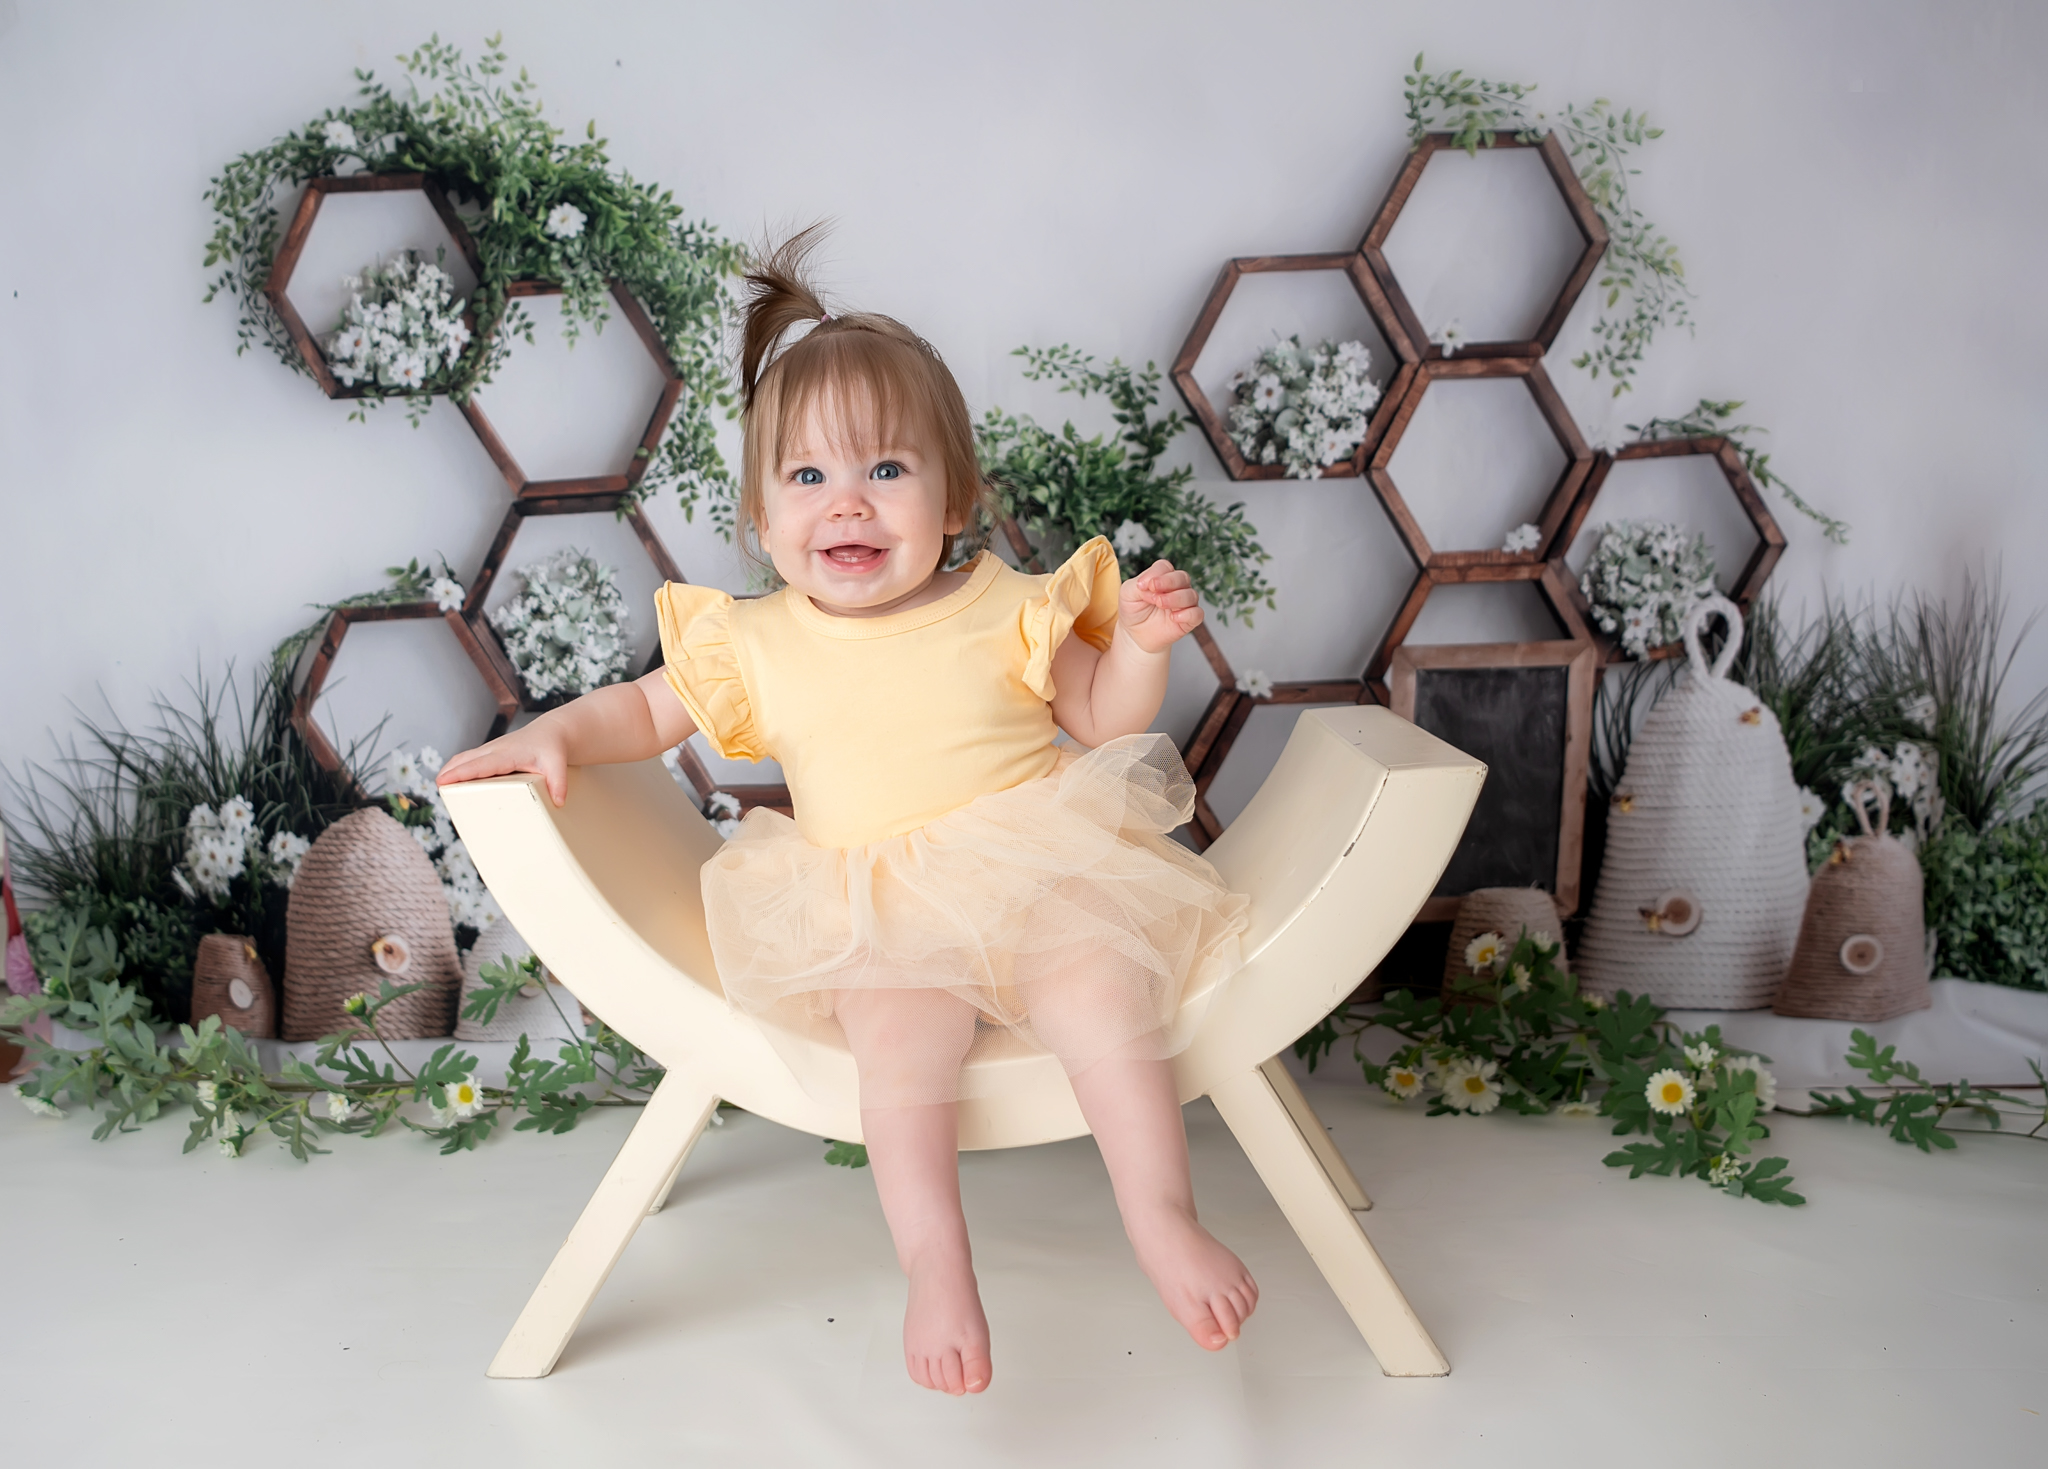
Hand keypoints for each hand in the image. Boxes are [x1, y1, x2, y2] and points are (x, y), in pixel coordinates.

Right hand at [436, 721, 572, 807]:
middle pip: (467, 760)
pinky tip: (453, 777)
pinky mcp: (491, 751)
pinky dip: (459, 766)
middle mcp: (496, 749)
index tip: (444, 780)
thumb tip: (558, 801)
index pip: (480, 765)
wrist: (553, 731)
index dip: (462, 773)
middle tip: (437, 787)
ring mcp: (492, 749)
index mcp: (508, 753)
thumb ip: (558, 782)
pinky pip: (470, 758)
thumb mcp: (558, 764)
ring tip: (440, 786)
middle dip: (450, 772)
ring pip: (465, 757)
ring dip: (451, 768)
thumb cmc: (553, 747)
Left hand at [1119, 559, 1202, 653]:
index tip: (1142, 586)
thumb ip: (1138, 584)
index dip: (1156, 574)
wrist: (1135, 634)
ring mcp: (1185, 603)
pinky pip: (1197, 614)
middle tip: (1154, 594)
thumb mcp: (1127, 594)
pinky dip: (1188, 614)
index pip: (1165, 567)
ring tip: (1160, 604)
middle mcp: (1177, 587)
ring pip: (1191, 595)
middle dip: (1169, 583)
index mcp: (1162, 577)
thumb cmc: (1134, 610)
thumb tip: (1151, 582)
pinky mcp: (1189, 620)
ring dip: (1175, 598)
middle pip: (1182, 577)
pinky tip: (1174, 617)